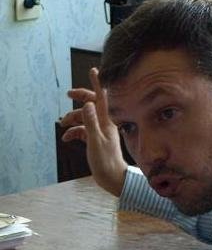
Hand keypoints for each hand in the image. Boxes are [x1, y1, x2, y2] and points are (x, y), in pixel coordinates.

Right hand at [60, 68, 127, 196]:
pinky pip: (83, 130)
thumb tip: (88, 104)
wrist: (112, 178)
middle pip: (92, 104)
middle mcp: (105, 124)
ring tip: (62, 124)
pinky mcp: (96, 139)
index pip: (103, 98)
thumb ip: (91, 123)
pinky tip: (66, 138)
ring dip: (72, 118)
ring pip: (85, 117)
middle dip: (80, 98)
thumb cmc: (105, 161)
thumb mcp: (95, 141)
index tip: (94, 70)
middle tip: (68, 94)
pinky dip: (74, 131)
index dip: (97, 84)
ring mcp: (101, 131)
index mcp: (107, 122)